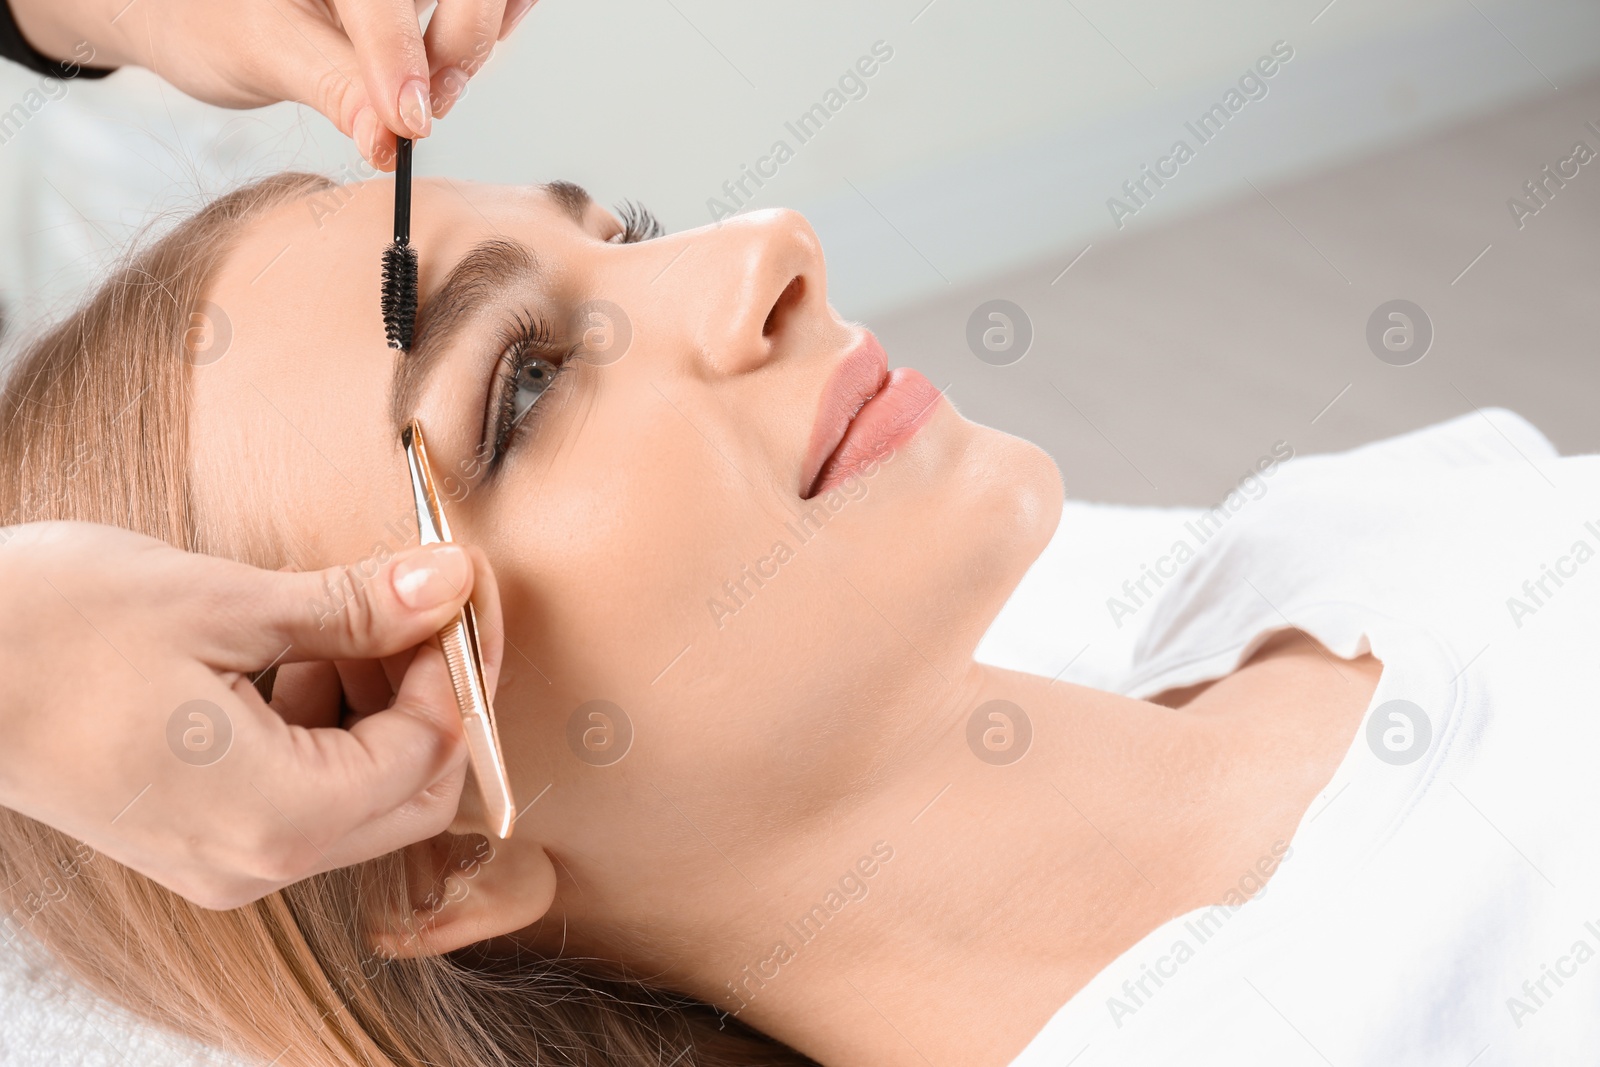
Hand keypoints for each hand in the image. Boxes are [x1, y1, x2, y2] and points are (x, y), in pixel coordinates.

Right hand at [0, 521, 504, 909]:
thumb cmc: (54, 628)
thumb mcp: (225, 603)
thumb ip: (356, 608)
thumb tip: (451, 584)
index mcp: (276, 816)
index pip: (431, 754)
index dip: (455, 667)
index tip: (452, 593)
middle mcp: (258, 863)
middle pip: (413, 792)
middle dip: (430, 695)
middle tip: (415, 608)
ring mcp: (227, 859)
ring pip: (366, 795)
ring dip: (381, 708)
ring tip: (340, 625)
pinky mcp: (202, 837)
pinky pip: (310, 795)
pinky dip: (328, 728)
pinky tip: (292, 660)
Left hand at [10, 0, 537, 168]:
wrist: (197, 11)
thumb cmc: (211, 19)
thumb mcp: (262, 54)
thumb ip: (334, 90)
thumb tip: (390, 141)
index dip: (401, 54)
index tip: (409, 124)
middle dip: (461, 43)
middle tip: (423, 109)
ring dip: (481, 40)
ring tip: (432, 92)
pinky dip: (493, 30)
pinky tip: (449, 66)